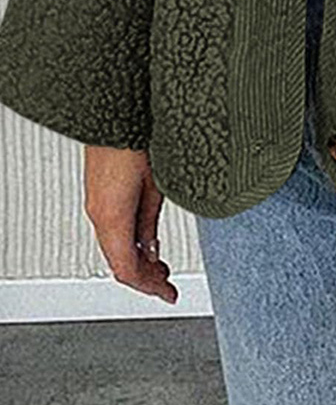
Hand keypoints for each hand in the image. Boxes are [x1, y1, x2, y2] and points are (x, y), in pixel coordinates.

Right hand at [83, 144, 178, 304]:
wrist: (117, 111)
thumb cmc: (138, 140)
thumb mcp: (156, 187)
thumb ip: (151, 223)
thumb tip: (153, 251)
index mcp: (112, 217)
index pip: (126, 268)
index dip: (149, 286)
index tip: (169, 294)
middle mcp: (99, 214)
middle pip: (119, 261)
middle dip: (145, 277)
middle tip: (168, 284)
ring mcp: (97, 204)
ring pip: (115, 247)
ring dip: (138, 260)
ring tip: (161, 266)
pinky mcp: (100, 193)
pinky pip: (112, 230)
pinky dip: (131, 243)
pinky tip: (148, 242)